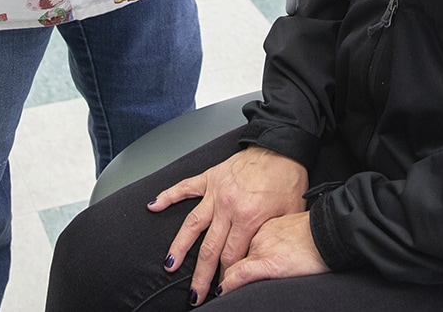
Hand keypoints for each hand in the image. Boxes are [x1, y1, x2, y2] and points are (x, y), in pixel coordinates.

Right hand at [149, 146, 308, 304]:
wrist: (282, 146)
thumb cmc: (288, 178)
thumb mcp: (289, 214)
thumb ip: (272, 237)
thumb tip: (261, 259)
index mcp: (248, 217)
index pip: (232, 256)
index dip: (226, 276)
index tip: (221, 289)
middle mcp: (228, 207)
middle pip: (209, 249)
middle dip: (200, 276)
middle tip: (193, 295)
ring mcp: (216, 192)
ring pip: (191, 224)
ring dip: (179, 247)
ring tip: (169, 264)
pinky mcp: (211, 177)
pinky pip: (185, 187)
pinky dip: (168, 196)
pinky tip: (153, 206)